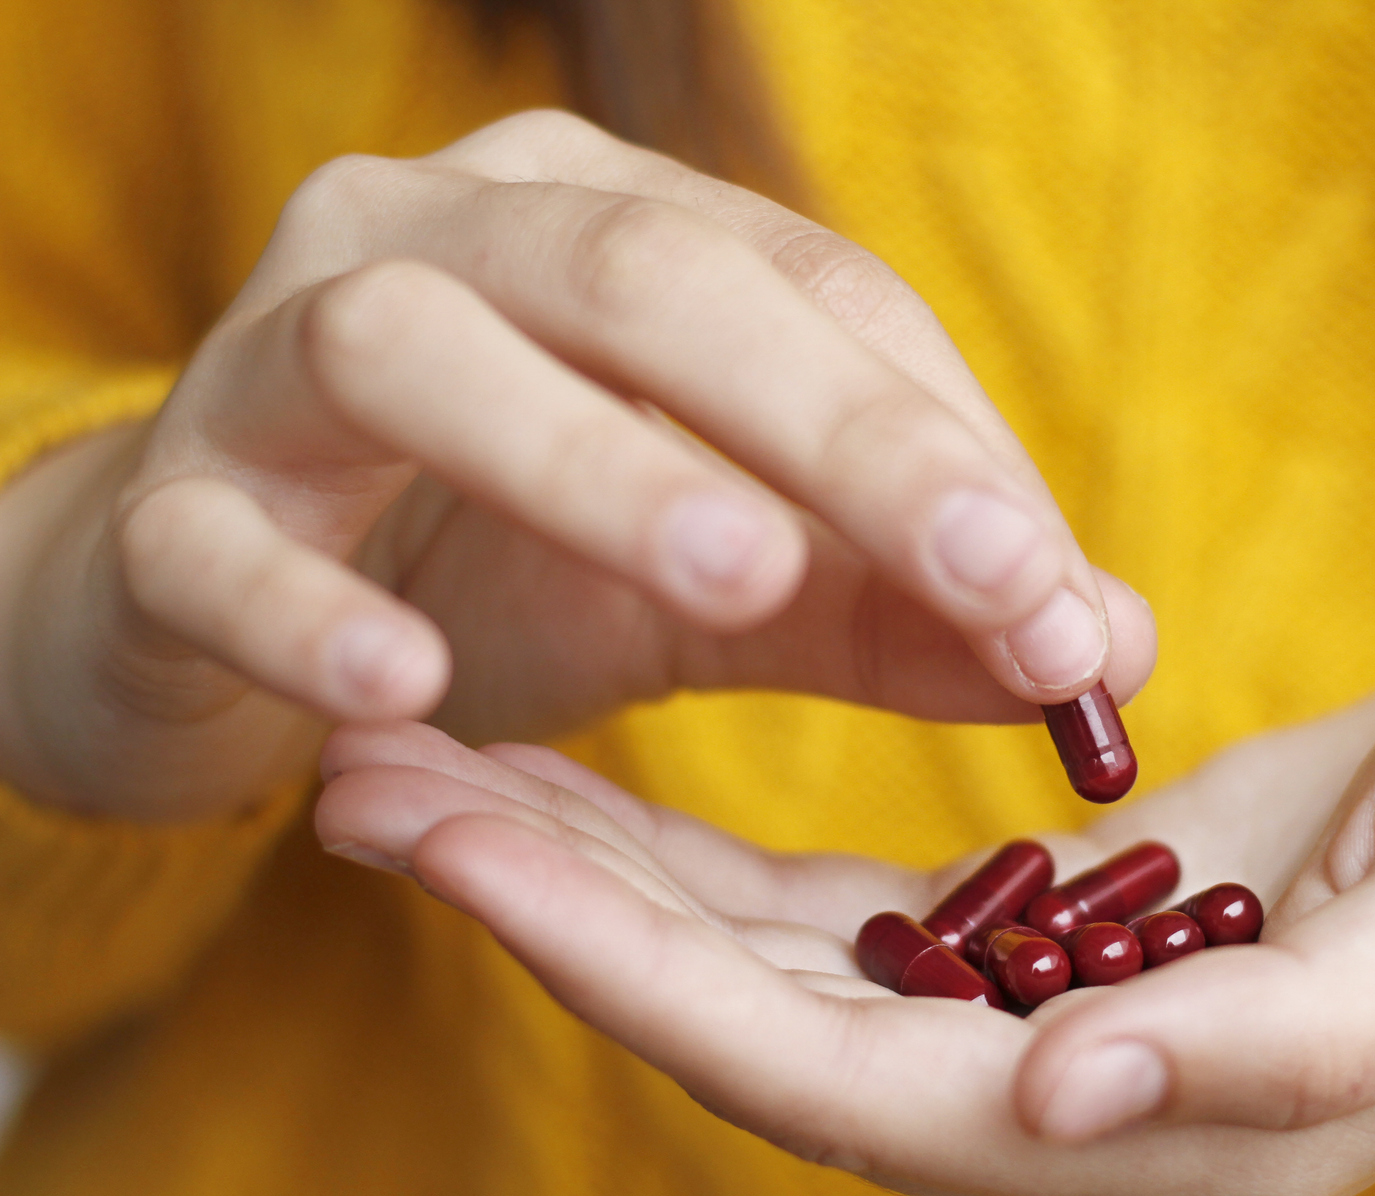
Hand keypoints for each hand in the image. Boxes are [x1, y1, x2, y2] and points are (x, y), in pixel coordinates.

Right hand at [0, 110, 1151, 818]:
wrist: (221, 610)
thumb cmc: (504, 566)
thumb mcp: (727, 582)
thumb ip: (902, 606)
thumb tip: (1116, 645)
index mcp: (609, 229)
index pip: (815, 297)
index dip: (952, 448)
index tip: (1068, 607)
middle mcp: (443, 239)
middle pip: (645, 279)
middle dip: (836, 429)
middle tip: (986, 575)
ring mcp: (273, 357)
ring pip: (416, 351)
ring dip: (589, 461)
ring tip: (743, 579)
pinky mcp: (158, 508)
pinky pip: (215, 542)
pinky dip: (310, 607)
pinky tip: (411, 686)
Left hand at [313, 600, 1374, 1195]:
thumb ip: (1288, 1039)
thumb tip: (1057, 1108)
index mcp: (1182, 1146)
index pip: (843, 1086)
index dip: (638, 979)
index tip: (461, 850)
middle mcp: (1098, 1132)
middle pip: (770, 1047)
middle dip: (569, 927)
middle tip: (376, 788)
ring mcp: (1080, 1053)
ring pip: (786, 993)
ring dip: (611, 893)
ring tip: (436, 778)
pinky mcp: (1079, 956)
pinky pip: (857, 937)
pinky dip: (717, 876)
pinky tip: (601, 807)